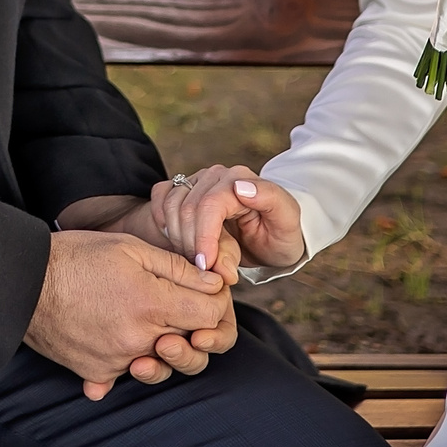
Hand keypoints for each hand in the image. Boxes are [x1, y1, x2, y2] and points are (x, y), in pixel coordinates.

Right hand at [24, 229, 234, 400]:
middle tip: (171, 303)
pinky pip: (123, 376)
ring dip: (161, 345)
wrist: (23, 282)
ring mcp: (118, 361)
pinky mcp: (96, 373)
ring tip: (143, 321)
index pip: (211, 315)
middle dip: (192, 325)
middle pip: (191, 344)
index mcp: (153, 305)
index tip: (201, 290)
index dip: (213, 301)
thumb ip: (178, 268)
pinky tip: (114, 341)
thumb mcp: (131, 248)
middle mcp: (139, 341)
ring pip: (161, 362)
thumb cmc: (75, 256)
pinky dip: (124, 362)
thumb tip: (215, 284)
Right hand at [153, 165, 306, 277]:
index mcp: (240, 177)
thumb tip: (241, 190)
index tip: (205, 266)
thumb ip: (269, 201)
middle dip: (192, 244)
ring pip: (171, 206)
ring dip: (179, 238)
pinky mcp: (183, 188)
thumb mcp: (286, 223)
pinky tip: (179, 241)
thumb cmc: (280, 233)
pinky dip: (163, 223)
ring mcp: (197, 180)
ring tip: (197, 260)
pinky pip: (160, 199)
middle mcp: (215, 175)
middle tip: (204, 271)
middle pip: (186, 209)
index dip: (204, 238)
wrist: (271, 236)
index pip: (209, 205)